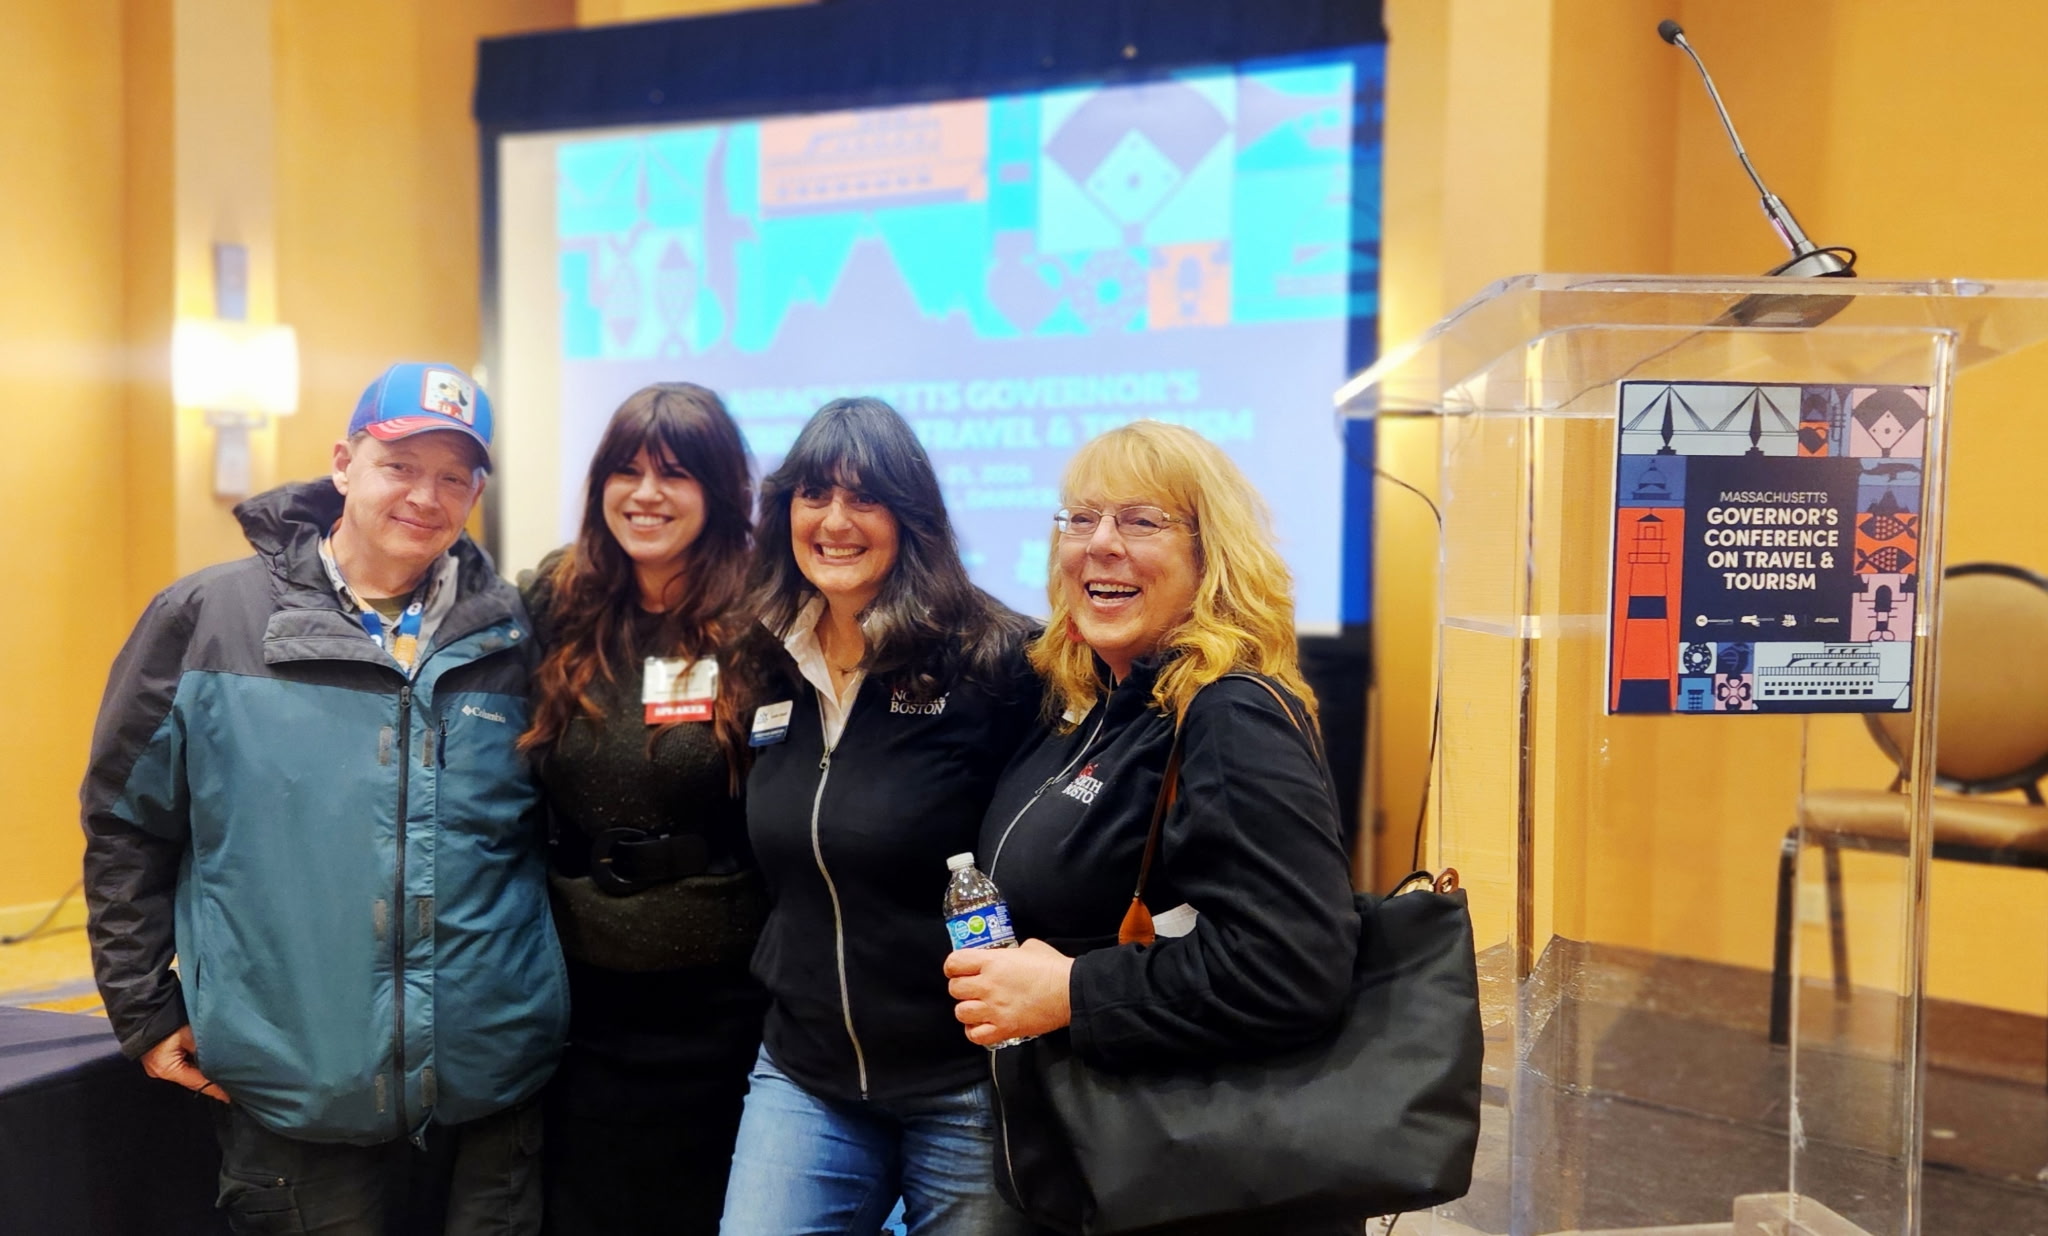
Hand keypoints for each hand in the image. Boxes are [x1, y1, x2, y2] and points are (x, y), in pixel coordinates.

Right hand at [141, 1025, 227, 1102]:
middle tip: (234, 1081)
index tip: (232, 1095)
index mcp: (166, 1068)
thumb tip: (224, 1061)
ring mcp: (159, 1064)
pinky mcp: (161, 1056)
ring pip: (189, 1071)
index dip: (215, 1088)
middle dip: (212, 1079)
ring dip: (205, 1069)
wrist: (146, 1006)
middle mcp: (161, 1071)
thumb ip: (205, 1050)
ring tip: (227, 1071)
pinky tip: (211, 1059)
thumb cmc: (166, 1019)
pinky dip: (196, 1062)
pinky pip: (183, 1063)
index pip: (197, 1083)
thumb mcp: (190, 1034)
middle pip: (192, 1079)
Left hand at [945, 938, 1073, 1046]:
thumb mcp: (1029, 947)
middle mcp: (988, 985)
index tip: (960, 969)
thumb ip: (1011, 951)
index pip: (953, 963)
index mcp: (992, 962)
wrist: (1070, 992)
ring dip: (968, 1010)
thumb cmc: (1053, 968)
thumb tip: (1006, 955)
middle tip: (972, 988)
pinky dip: (975, 1031)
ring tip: (979, 1007)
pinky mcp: (1004, 1029)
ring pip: (960, 1013)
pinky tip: (984, 1024)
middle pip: (954, 989)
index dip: (954, 967)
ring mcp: (994, 1009)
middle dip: (961, 988)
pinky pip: (975, 1035)